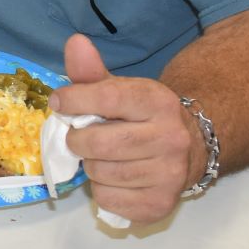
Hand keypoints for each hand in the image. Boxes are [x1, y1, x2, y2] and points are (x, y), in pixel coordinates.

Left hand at [52, 34, 203, 223]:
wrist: (190, 149)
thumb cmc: (141, 117)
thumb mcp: (120, 90)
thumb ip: (92, 71)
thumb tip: (75, 43)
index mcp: (158, 102)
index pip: (107, 98)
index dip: (74, 100)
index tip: (58, 103)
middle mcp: (170, 138)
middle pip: (99, 143)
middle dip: (77, 140)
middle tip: (79, 137)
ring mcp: (169, 175)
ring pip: (101, 173)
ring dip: (90, 166)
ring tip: (101, 157)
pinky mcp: (161, 205)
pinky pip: (108, 200)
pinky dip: (101, 190)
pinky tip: (114, 179)